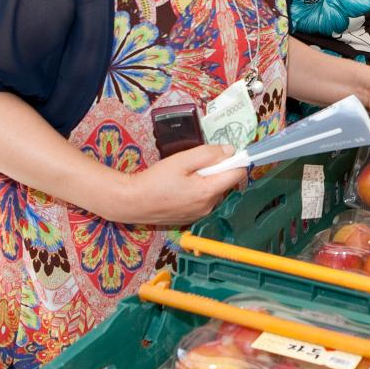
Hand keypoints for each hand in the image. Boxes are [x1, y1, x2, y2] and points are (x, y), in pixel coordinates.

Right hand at [116, 144, 243, 225]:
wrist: (131, 203)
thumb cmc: (155, 180)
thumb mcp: (181, 161)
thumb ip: (208, 154)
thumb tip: (230, 150)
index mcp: (208, 192)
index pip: (238, 174)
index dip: (235, 160)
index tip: (225, 152)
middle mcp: (209, 206)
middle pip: (226, 182)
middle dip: (217, 169)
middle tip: (194, 164)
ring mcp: (200, 214)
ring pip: (215, 190)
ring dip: (207, 180)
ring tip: (184, 176)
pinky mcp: (191, 217)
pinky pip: (204, 199)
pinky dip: (198, 190)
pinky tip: (180, 187)